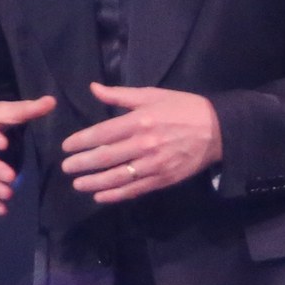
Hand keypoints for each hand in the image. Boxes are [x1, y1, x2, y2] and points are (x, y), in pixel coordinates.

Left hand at [62, 84, 221, 204]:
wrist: (218, 130)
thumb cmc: (183, 108)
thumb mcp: (152, 95)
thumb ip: (121, 95)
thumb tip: (93, 89)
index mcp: (140, 120)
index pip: (103, 133)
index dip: (82, 141)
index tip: (67, 146)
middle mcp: (144, 144)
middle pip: (106, 157)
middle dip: (82, 163)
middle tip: (66, 167)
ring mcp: (154, 164)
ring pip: (118, 176)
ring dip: (94, 182)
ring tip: (78, 184)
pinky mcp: (163, 179)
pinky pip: (135, 189)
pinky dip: (116, 195)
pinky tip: (100, 196)